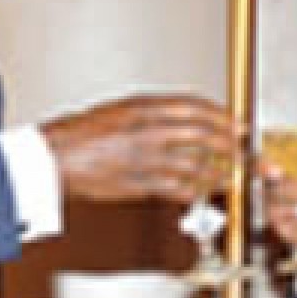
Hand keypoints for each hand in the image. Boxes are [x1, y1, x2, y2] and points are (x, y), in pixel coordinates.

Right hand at [41, 94, 234, 203]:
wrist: (54, 158)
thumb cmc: (80, 134)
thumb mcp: (119, 109)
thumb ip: (150, 112)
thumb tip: (180, 116)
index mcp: (143, 107)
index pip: (194, 107)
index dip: (221, 115)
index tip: (235, 122)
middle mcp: (148, 130)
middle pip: (203, 134)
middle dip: (229, 142)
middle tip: (242, 148)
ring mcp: (146, 158)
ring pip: (196, 164)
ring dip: (218, 170)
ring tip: (231, 173)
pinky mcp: (141, 184)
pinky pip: (179, 188)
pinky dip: (197, 190)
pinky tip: (204, 190)